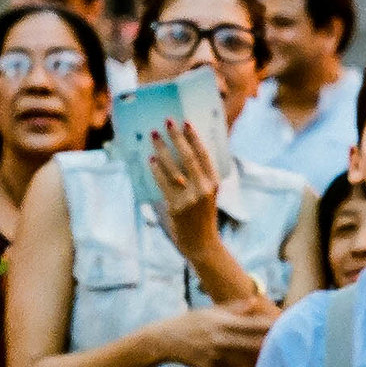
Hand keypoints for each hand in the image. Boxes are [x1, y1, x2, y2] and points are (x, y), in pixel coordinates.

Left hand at [149, 122, 222, 265]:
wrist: (201, 244)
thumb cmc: (202, 217)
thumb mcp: (207, 195)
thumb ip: (199, 177)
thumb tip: (180, 153)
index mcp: (214, 182)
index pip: (204, 154)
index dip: (194, 136)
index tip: (185, 122)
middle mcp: (204, 188)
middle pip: (188, 157)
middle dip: (176, 137)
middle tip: (167, 122)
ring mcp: (190, 198)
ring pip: (173, 168)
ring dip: (161, 149)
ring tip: (154, 136)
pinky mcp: (176, 207)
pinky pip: (163, 183)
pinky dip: (156, 170)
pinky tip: (151, 160)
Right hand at [163, 296, 281, 366]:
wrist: (165, 341)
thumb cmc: (191, 322)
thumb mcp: (211, 311)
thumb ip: (235, 308)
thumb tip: (256, 301)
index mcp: (222, 322)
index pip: (254, 325)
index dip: (272, 326)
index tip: (286, 325)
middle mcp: (220, 339)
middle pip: (254, 344)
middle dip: (272, 344)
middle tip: (289, 343)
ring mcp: (216, 356)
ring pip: (248, 360)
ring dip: (263, 358)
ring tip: (278, 355)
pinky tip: (259, 364)